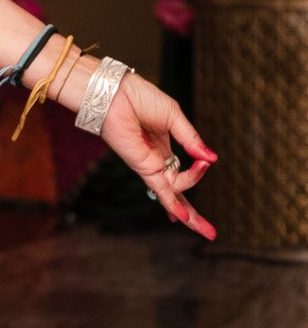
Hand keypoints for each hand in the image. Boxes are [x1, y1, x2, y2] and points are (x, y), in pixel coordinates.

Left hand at [100, 68, 217, 238]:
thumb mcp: (174, 118)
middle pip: (177, 193)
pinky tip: (182, 218)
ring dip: (190, 212)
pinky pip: (161, 189)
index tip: (207, 162)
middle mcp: (157, 161)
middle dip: (192, 214)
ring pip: (174, 194)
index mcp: (164, 148)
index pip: (183, 172)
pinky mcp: (143, 167)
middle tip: (210, 233)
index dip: (198, 173)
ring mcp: (150, 166)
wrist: (116, 93)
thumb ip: (191, 139)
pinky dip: (172, 203)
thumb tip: (211, 158)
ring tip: (206, 228)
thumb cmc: (140, 99)